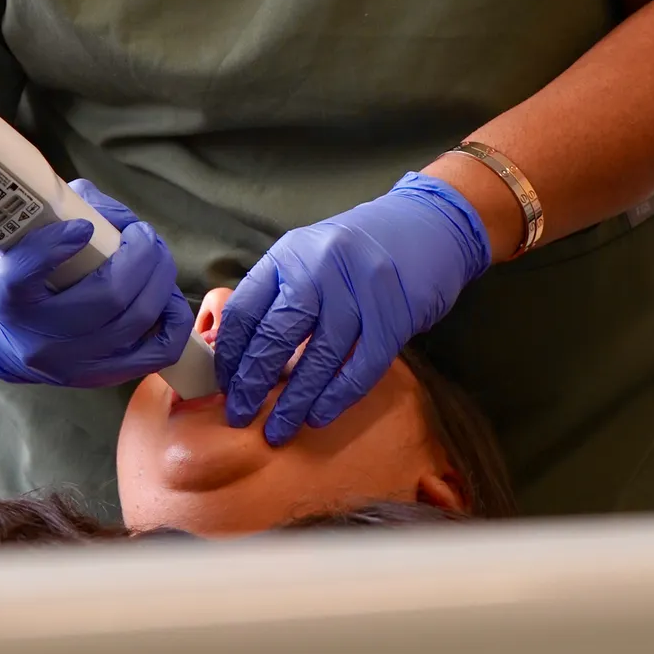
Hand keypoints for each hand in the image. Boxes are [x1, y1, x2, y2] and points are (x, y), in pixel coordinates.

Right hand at [0, 180, 193, 386]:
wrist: (1, 337)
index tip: (83, 227)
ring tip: (157, 259)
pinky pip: (155, 354)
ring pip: (136, 321)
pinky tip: (167, 298)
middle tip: (143, 235)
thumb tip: (120, 217)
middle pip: (108, 295)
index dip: (56, 245)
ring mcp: (72, 362)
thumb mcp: (28, 237)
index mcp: (10, 293)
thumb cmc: (24, 276)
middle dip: (141, 256)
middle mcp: (39, 335)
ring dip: (161, 281)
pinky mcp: (100, 377)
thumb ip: (71, 210)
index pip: (25, 271)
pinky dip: (172, 321)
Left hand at [214, 172, 490, 444]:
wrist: (429, 223)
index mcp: (289, 253)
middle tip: (240, 415)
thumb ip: (280, 295)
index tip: (224, 385)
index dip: (230, 354)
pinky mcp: (394, 315)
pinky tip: (319, 415)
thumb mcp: (311, 256)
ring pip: (318, 358)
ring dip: (294, 401)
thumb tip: (242, 355)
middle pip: (276, 336)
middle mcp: (320, 268)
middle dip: (252, 383)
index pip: (246, 309)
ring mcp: (359, 290)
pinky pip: (360, 367)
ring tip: (278, 430)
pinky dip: (337, 397)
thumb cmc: (361, 248)